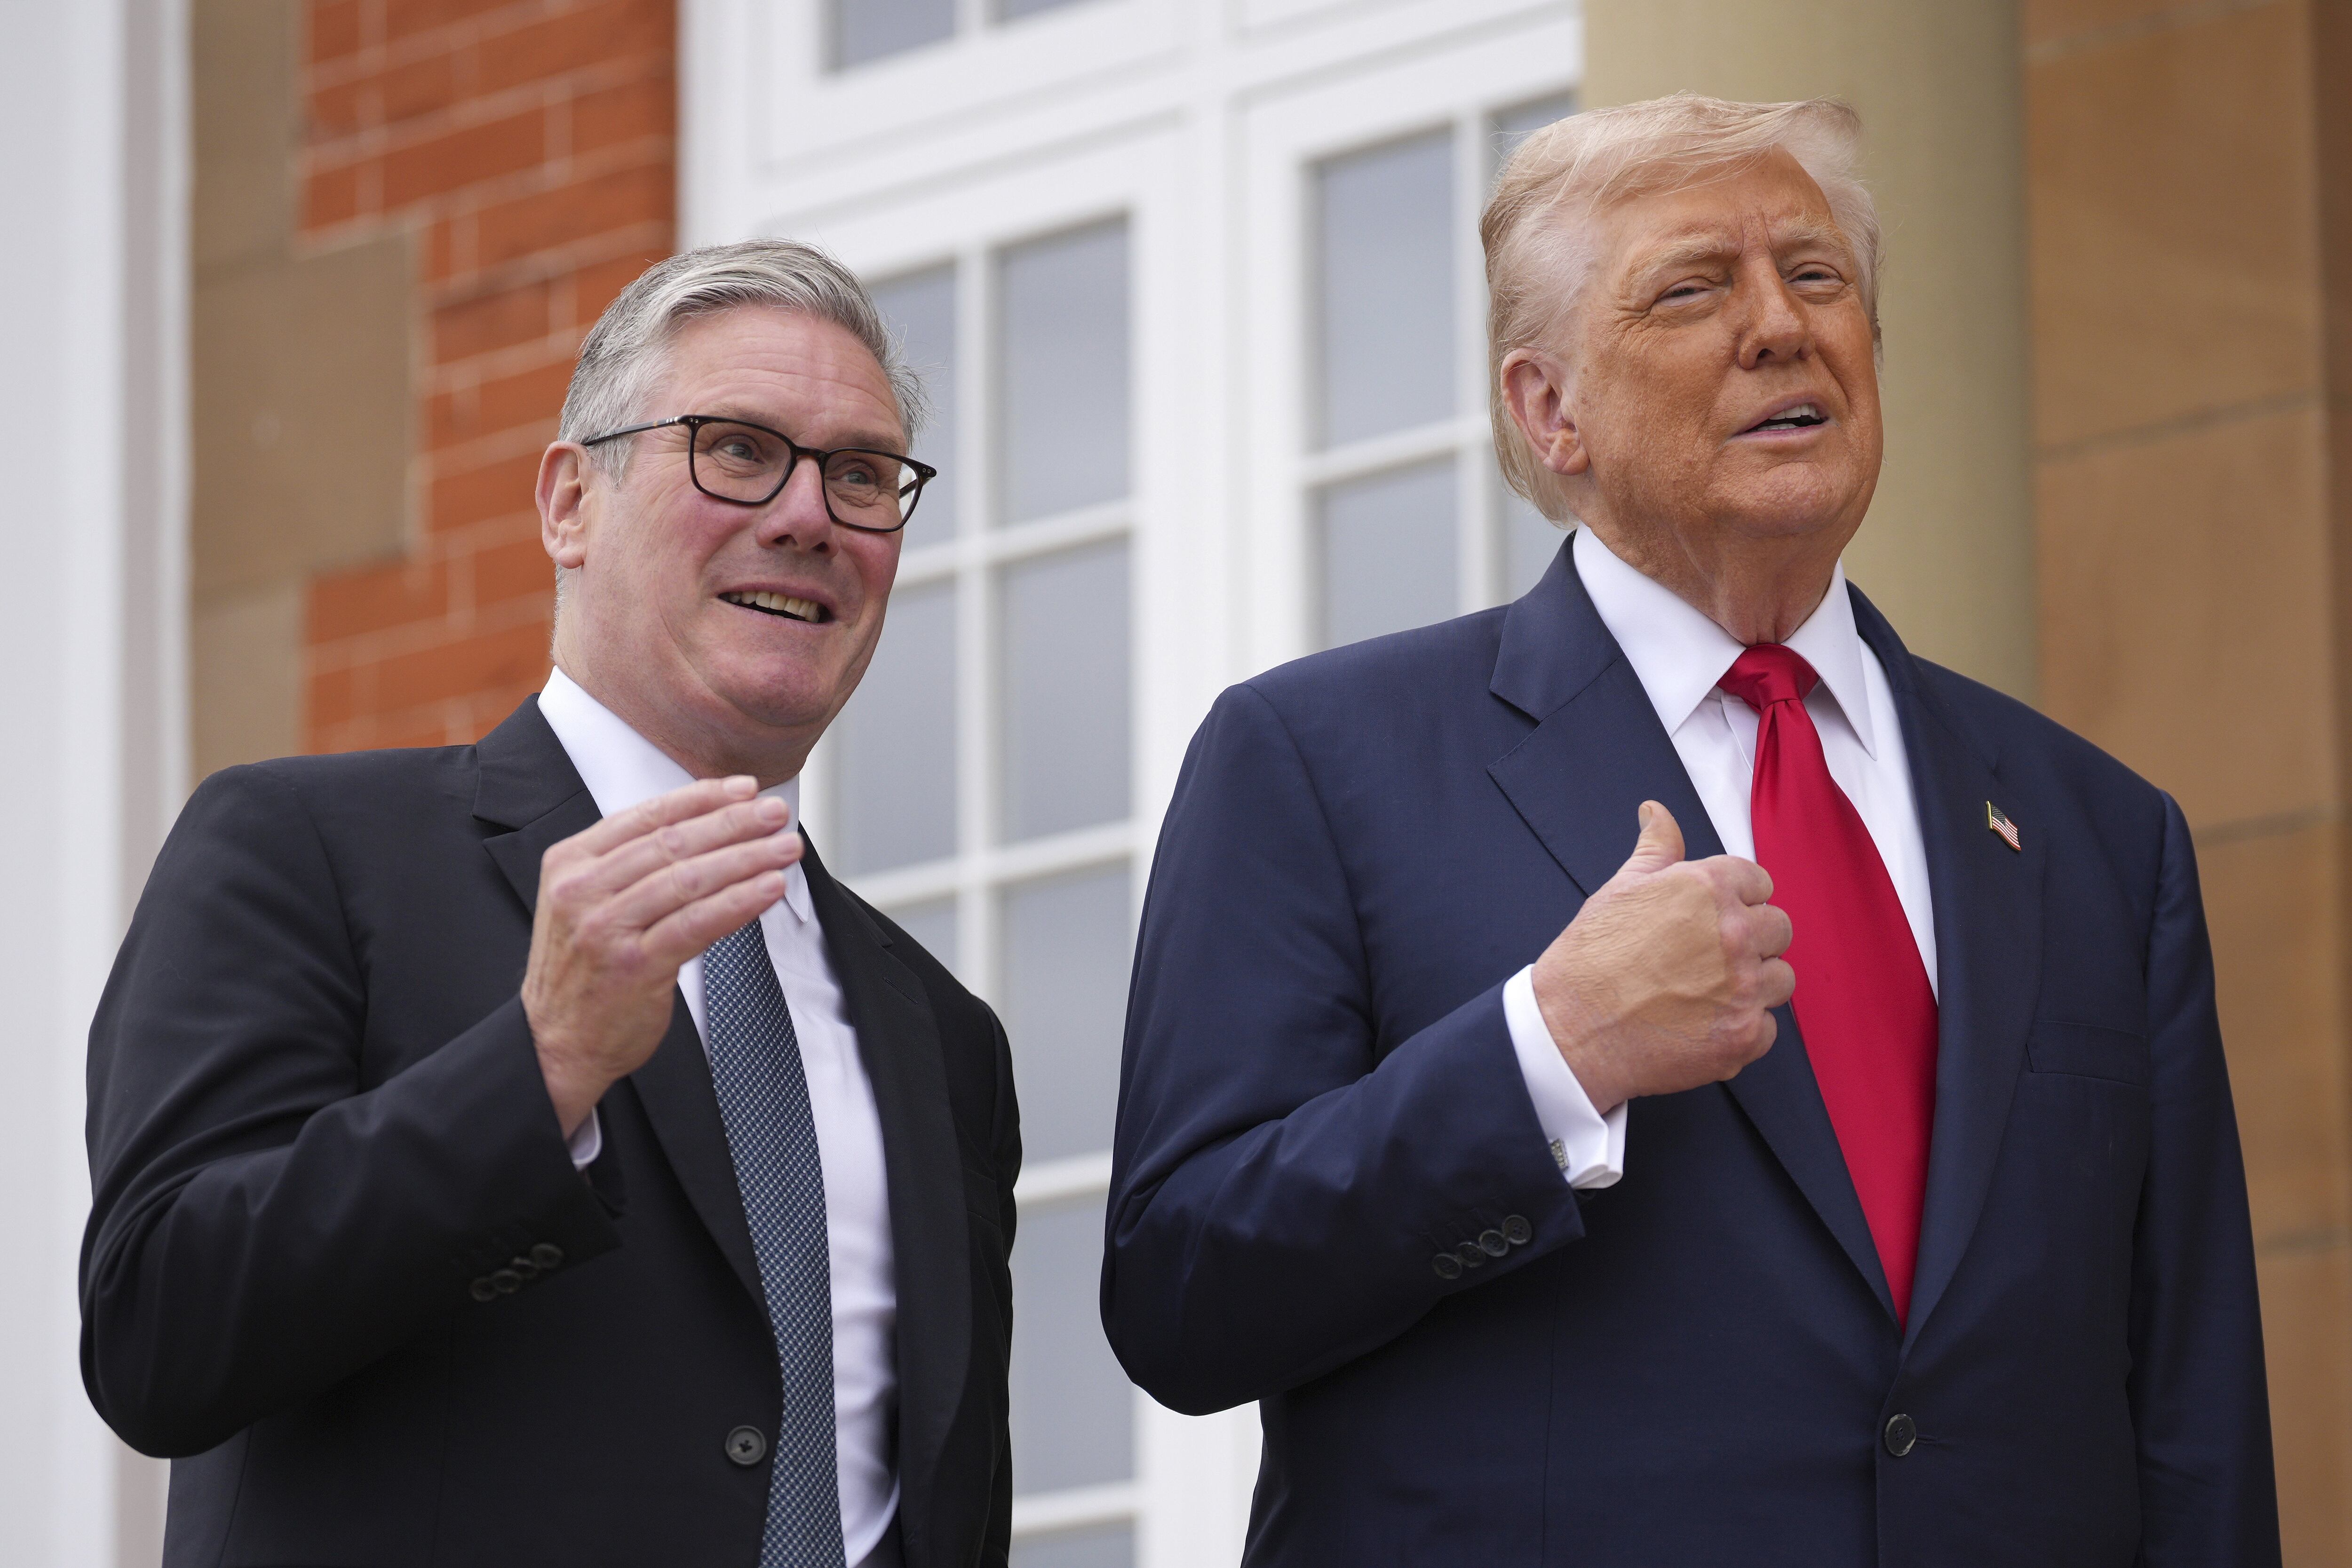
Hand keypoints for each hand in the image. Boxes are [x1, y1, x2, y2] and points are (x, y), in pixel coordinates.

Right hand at [520, 777, 802, 1135]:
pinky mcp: (634, 966)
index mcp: (570, 863)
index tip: (745, 788)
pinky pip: (696, 924)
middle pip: (672, 843)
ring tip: (785, 848)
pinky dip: (739, 902)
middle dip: (733, 823)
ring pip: (688, 879)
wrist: (554, 1043)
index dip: (702, 798)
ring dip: (746, 858)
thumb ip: (631, 867)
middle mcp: (583, 890)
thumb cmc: (584, 971)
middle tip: (776, 812)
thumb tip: (708, 832)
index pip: (646, 816)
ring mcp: (605, 928)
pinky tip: (769, 888)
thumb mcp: (587, 903)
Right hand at [1531, 801, 1793, 1113]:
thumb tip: (1657, 812)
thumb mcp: (1621, 888)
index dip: (1737, 899)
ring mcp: (1744, 987)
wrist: (1570, 1029)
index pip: (1760, 882)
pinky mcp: (1745, 1034)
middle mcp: (1734, 933)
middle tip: (1709, 958)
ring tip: (1707, 993)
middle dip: (1752, 940)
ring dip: (1754, 984)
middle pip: (1779, 928)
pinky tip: (1703, 1024)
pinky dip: (1742, 1029)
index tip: (1714, 918)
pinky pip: (1768, 1027)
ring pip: (1780, 978)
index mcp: (1708, 888)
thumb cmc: (1591, 958)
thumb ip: (1656, 847)